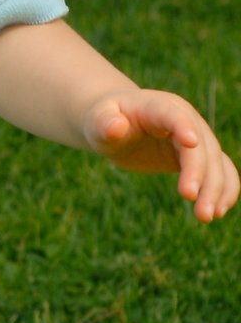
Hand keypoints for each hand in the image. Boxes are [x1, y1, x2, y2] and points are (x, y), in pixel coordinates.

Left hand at [83, 89, 238, 222]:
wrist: (116, 123)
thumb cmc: (104, 120)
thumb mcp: (97, 121)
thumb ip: (105, 123)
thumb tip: (115, 127)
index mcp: (159, 106)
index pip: (174, 115)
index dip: (183, 127)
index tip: (190, 142)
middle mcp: (185, 119)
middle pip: (200, 145)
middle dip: (199, 172)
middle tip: (190, 199)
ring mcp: (196, 137)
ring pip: (216, 161)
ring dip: (216, 188)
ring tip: (206, 216)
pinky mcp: (197, 157)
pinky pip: (220, 171)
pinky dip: (224, 189)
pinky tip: (218, 211)